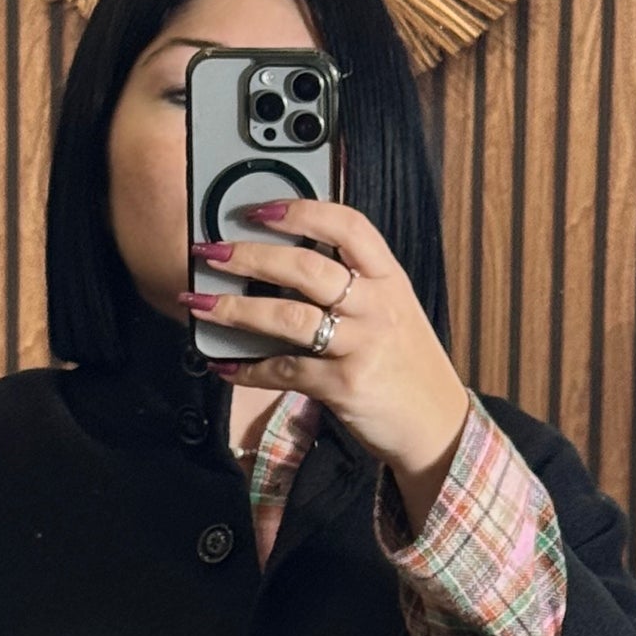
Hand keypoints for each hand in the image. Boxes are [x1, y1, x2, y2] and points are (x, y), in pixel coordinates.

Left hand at [179, 198, 470, 522]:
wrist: (437, 427)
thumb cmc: (406, 367)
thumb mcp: (393, 313)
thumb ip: (355, 285)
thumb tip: (286, 262)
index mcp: (389, 279)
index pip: (348, 225)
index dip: (301, 210)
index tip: (258, 208)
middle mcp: (377, 306)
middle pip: (306, 266)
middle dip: (249, 254)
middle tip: (208, 250)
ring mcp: (362, 345)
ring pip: (288, 316)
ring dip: (235, 308)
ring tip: (199, 303)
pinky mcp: (344, 385)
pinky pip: (285, 370)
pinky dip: (249, 369)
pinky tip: (225, 366)